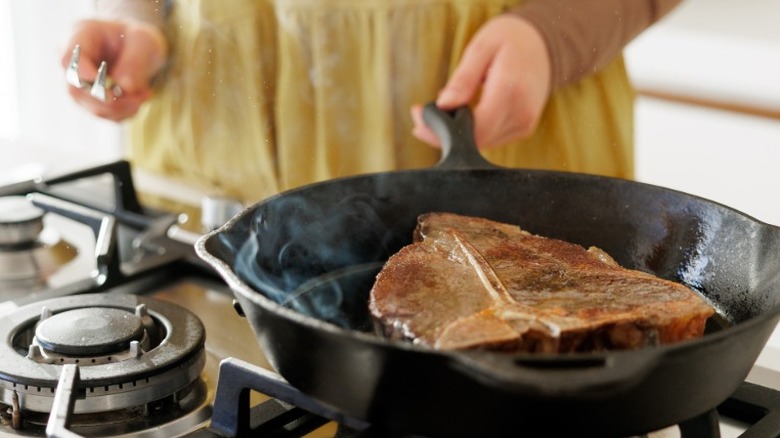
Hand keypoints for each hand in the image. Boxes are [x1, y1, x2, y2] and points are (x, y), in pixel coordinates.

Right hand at [61, 19, 167, 120]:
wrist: (138, 48)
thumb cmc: (138, 39)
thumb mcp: (144, 41)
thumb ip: (135, 61)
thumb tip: (124, 88)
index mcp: (81, 36)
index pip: (69, 58)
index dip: (82, 74)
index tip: (104, 84)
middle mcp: (73, 62)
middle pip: (78, 90)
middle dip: (112, 98)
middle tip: (140, 95)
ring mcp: (80, 85)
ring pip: (94, 107)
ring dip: (124, 107)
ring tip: (144, 94)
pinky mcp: (92, 102)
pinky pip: (108, 115)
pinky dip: (127, 111)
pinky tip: (140, 97)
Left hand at [411, 14, 550, 148]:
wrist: (543, 43)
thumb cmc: (511, 40)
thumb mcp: (481, 48)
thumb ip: (463, 79)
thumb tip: (444, 105)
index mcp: (511, 92)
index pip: (476, 129)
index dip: (443, 132)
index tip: (420, 119)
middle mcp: (522, 114)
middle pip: (476, 141)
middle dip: (443, 133)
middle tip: (421, 115)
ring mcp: (524, 124)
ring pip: (481, 143)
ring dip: (456, 132)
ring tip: (440, 109)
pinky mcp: (522, 129)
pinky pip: (490, 138)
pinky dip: (471, 129)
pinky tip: (461, 112)